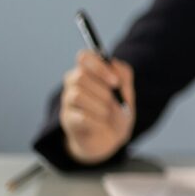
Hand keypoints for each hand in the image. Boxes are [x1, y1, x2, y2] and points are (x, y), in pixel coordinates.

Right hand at [59, 50, 134, 164]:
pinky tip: (101, 124)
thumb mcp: (127, 92)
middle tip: (114, 101)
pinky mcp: (68, 121)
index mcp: (89, 72)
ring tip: (107, 114)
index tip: (115, 82)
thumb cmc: (118, 111)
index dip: (99, 67)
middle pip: (79, 76)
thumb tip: (113, 63)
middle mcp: (74, 84)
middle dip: (103, 91)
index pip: (84, 57)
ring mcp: (68, 103)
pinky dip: (97, 122)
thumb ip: (123, 75)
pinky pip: (79, 117)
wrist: (112, 138)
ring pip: (77, 95)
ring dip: (100, 106)